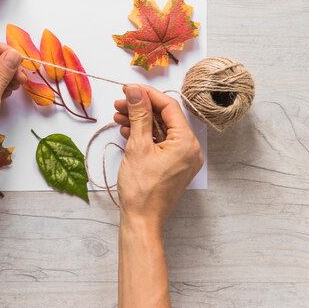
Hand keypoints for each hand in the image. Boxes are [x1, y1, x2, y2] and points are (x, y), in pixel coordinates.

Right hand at [113, 85, 202, 228]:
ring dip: (140, 121)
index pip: (169, 107)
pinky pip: (160, 143)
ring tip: (119, 117)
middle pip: (165, 118)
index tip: (128, 88)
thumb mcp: (138, 146)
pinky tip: (127, 132)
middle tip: (120, 103)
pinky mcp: (173, 166)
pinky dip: (144, 136)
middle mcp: (190, 149)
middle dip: (141, 108)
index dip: (147, 94)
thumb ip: (139, 115)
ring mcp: (182, 159)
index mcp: (186, 142)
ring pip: (161, 130)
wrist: (142, 220)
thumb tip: (135, 91)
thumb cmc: (141, 188)